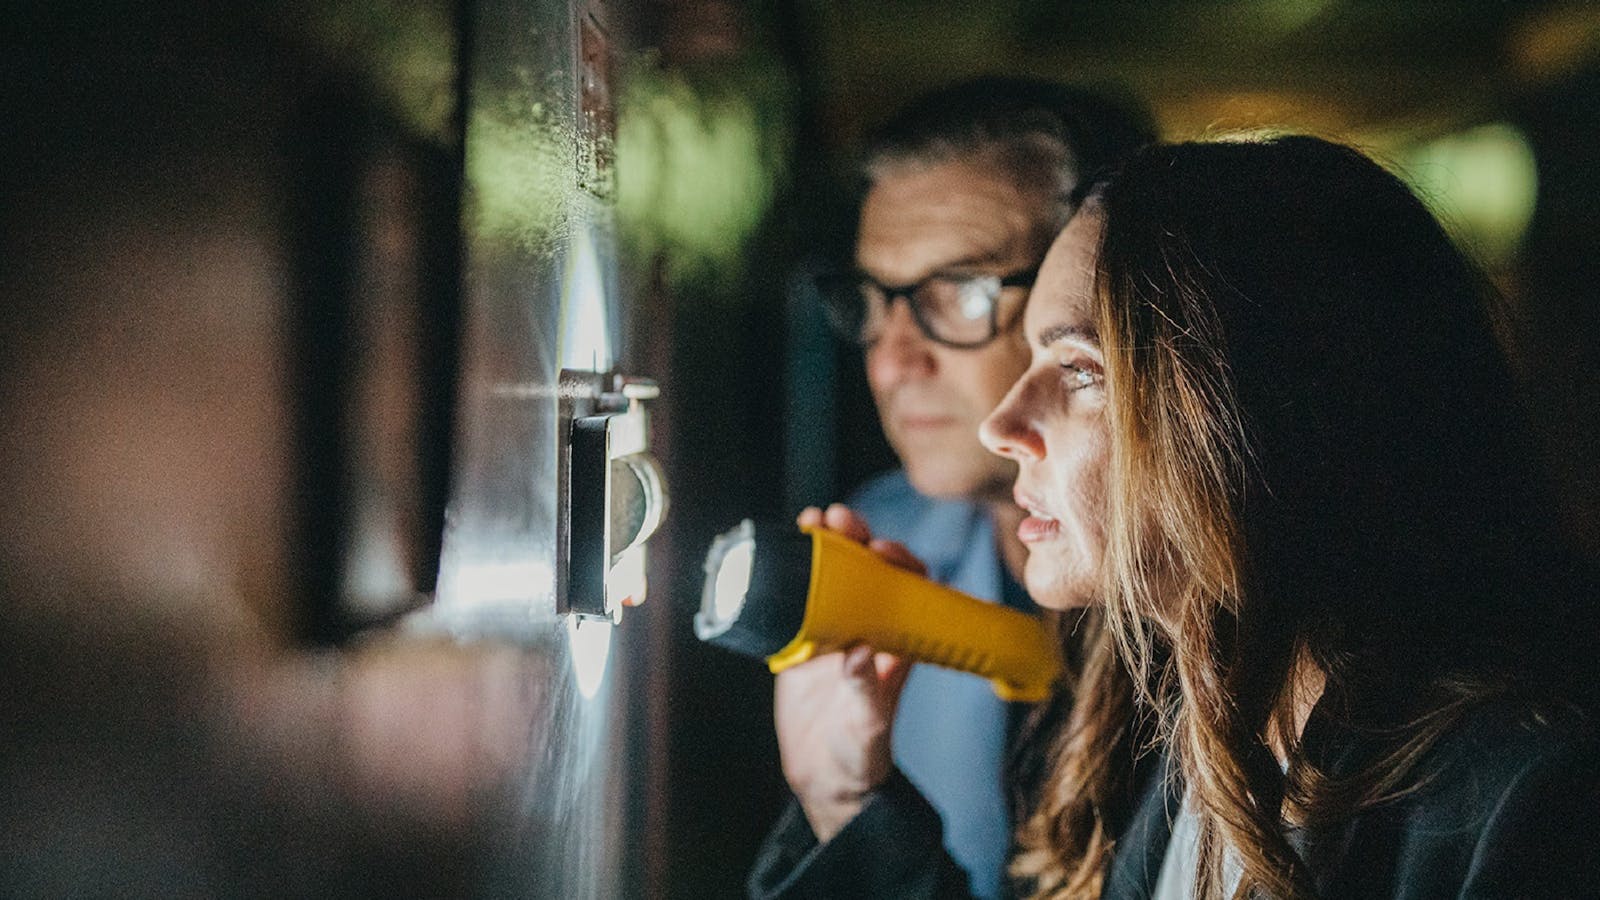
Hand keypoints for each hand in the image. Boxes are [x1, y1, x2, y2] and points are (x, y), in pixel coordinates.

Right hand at [774, 504, 921, 842]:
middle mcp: (870, 627)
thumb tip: (858, 656)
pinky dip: (794, 569)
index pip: (910, 585)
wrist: (824, 775)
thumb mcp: (868, 728)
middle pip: (870, 568)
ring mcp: (836, 629)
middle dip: (858, 537)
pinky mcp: (803, 638)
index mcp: (898, 641)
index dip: (899, 560)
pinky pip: (800, 594)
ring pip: (836, 573)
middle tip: (839, 519)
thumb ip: (867, 695)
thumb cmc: (859, 755)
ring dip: (826, 544)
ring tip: (811, 520)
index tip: (879, 548)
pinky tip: (783, 548)